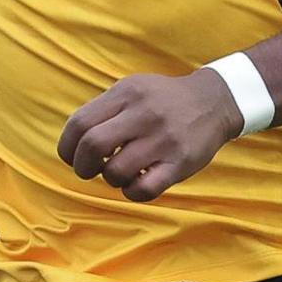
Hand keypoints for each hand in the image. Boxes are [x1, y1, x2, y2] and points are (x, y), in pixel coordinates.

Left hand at [57, 71, 246, 202]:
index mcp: (126, 94)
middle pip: (93, 146)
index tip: (72, 156)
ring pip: (116, 172)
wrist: (214, 101)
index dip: (67, 146)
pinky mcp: (180, 163)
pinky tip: (136, 183)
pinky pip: (144, 189)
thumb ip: (103, 109)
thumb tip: (73, 141)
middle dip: (82, 166)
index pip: (79, 123)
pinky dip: (132, 192)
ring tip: (119, 172)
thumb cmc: (162, 100)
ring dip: (110, 179)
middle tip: (89, 170)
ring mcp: (163, 140)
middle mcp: (143, 114)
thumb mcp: (132, 88)